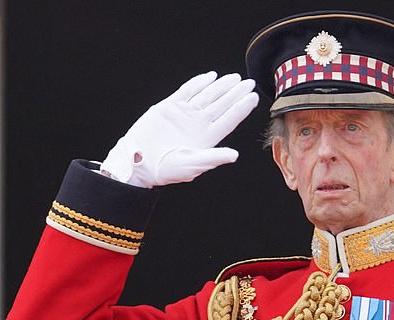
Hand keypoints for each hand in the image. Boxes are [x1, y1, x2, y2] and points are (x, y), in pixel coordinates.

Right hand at [100, 71, 258, 187]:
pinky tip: (210, 76)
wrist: (139, 162)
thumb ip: (213, 158)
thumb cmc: (166, 170)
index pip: (229, 120)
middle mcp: (198, 124)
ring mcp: (185, 114)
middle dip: (235, 93)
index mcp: (207, 138)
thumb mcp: (192, 165)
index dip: (241, 108)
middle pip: (221, 105)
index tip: (254, 97)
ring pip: (207, 95)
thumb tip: (235, 155)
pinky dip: (198, 83)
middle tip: (249, 82)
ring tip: (234, 77)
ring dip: (220, 86)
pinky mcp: (169, 107)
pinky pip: (187, 91)